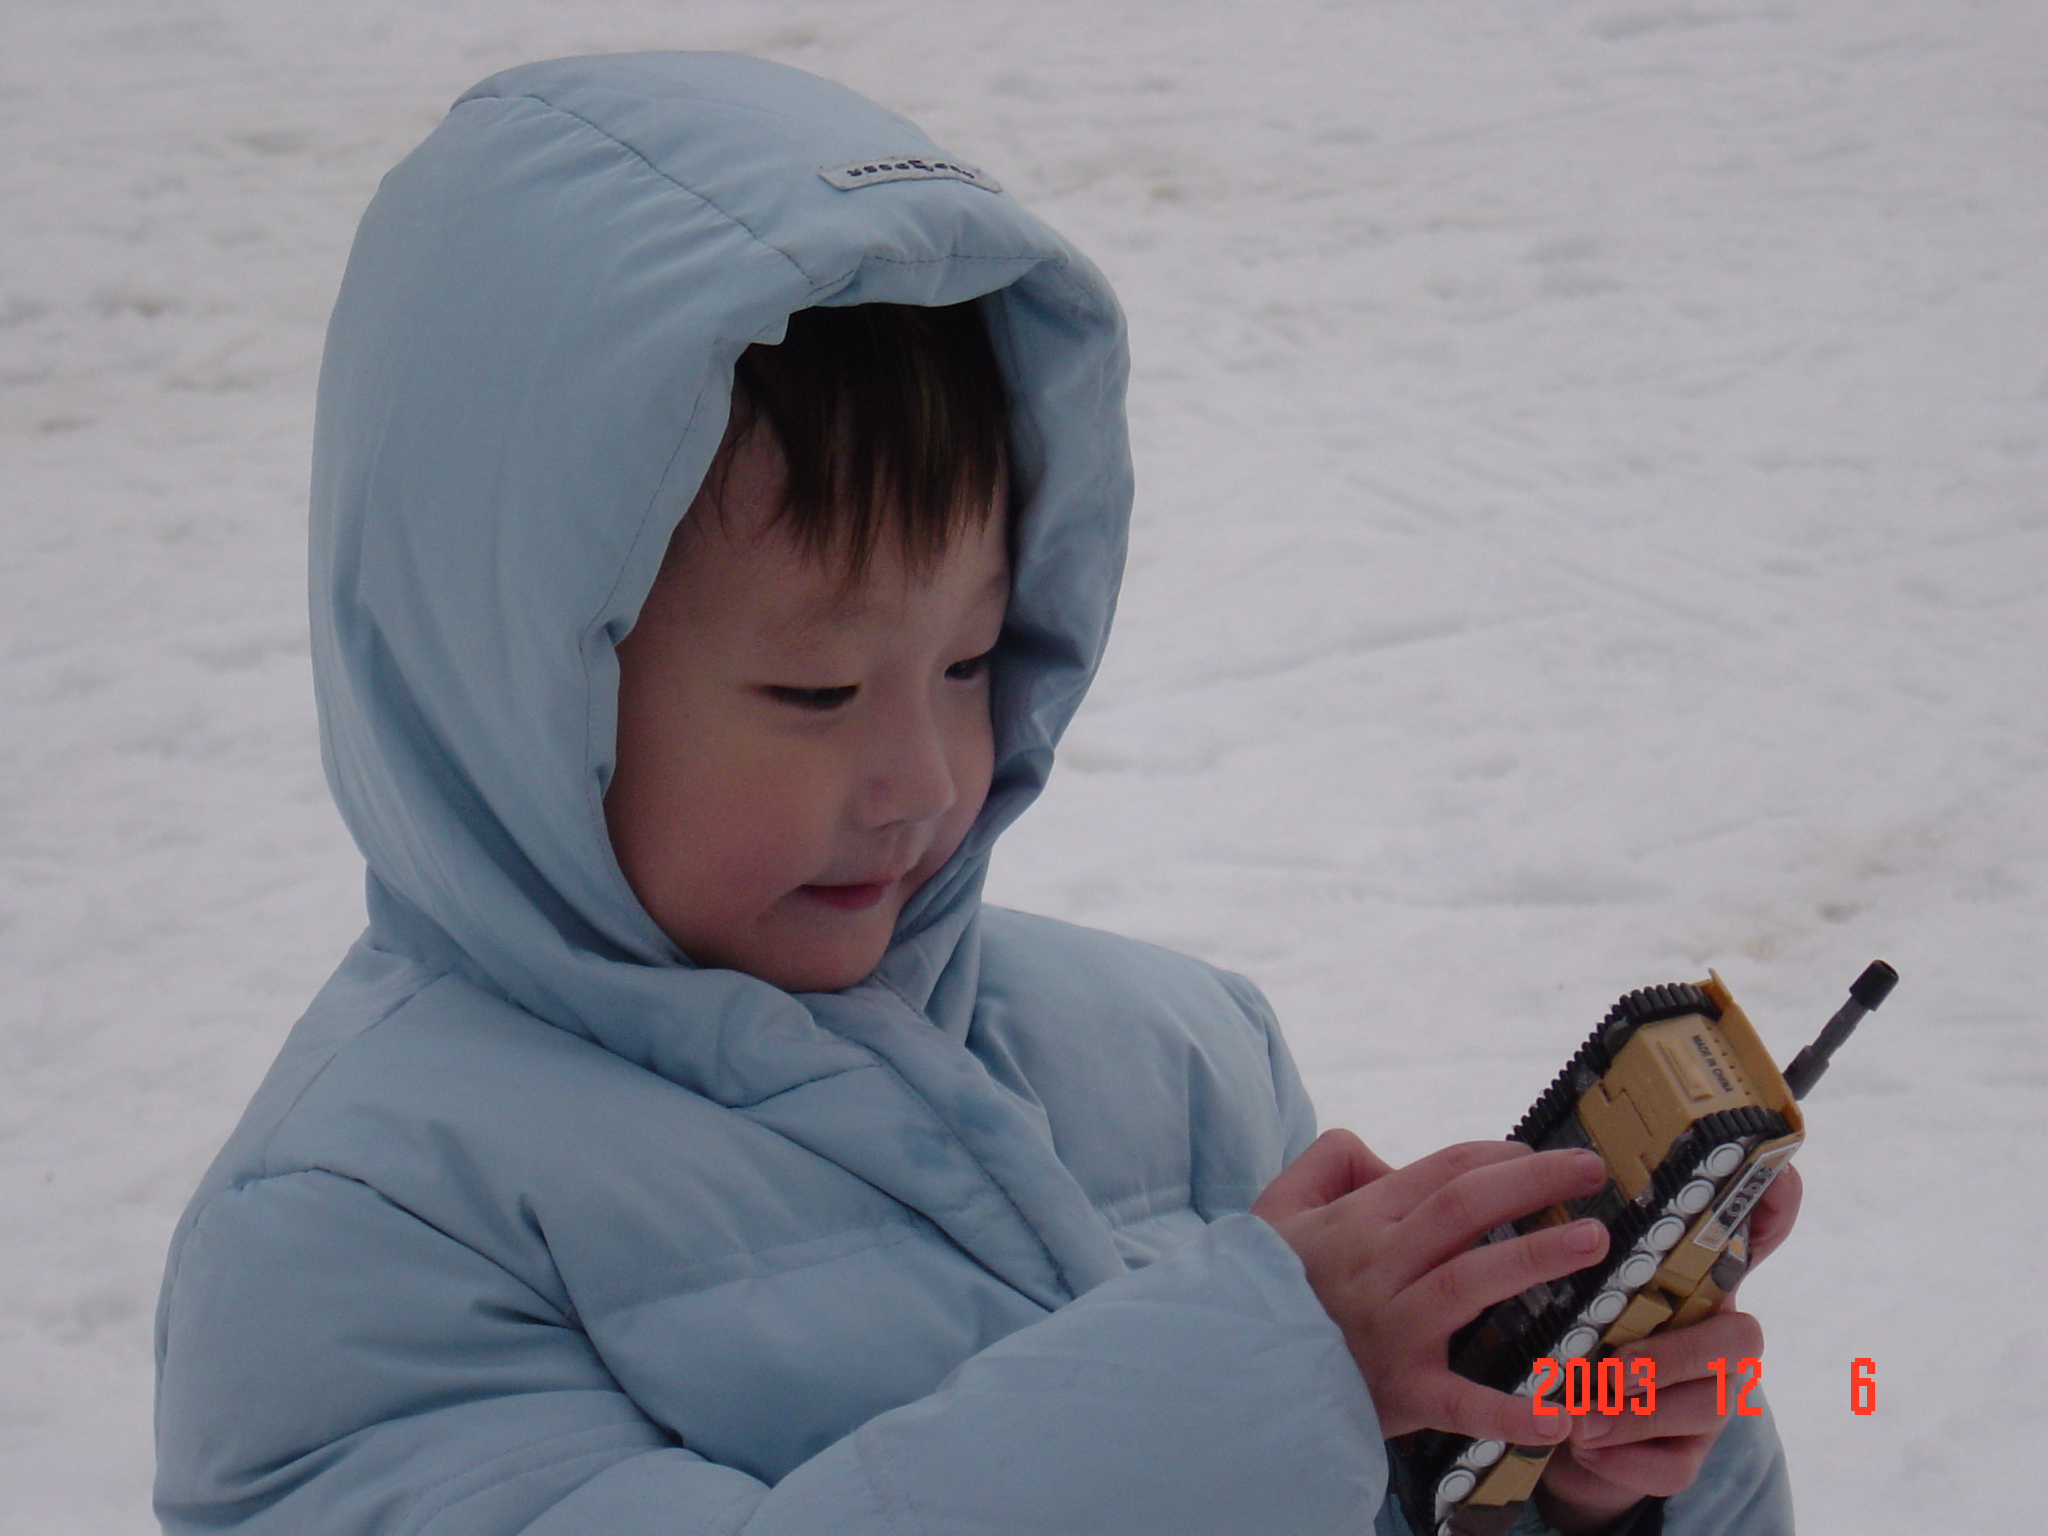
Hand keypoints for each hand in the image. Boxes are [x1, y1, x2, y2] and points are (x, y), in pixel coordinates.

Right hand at [1253, 1130, 1611, 1443]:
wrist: (1233, 1370)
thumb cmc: (1265, 1286)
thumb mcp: (1278, 1207)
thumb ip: (1328, 1162)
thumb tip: (1385, 1157)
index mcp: (1360, 1221)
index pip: (1441, 1173)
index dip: (1497, 1156)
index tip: (1539, 1154)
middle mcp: (1382, 1267)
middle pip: (1463, 1209)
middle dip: (1533, 1182)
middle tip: (1592, 1168)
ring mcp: (1395, 1329)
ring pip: (1470, 1281)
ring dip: (1535, 1257)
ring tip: (1592, 1239)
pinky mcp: (1403, 1392)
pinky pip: (1460, 1401)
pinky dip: (1509, 1411)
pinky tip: (1559, 1417)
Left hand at [1534, 1162, 1801, 1531]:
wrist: (1553, 1427)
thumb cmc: (1565, 1333)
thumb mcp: (1563, 1278)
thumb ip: (1565, 1240)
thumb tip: (1535, 1172)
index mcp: (1688, 1281)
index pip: (1760, 1233)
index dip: (1778, 1207)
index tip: (1776, 1182)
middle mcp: (1714, 1335)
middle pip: (1739, 1339)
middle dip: (1669, 1356)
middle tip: (1606, 1369)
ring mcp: (1710, 1399)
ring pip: (1707, 1407)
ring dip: (1635, 1414)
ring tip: (1577, 1416)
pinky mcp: (1685, 1457)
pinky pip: (1673, 1464)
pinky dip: (1623, 1460)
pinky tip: (1583, 1448)